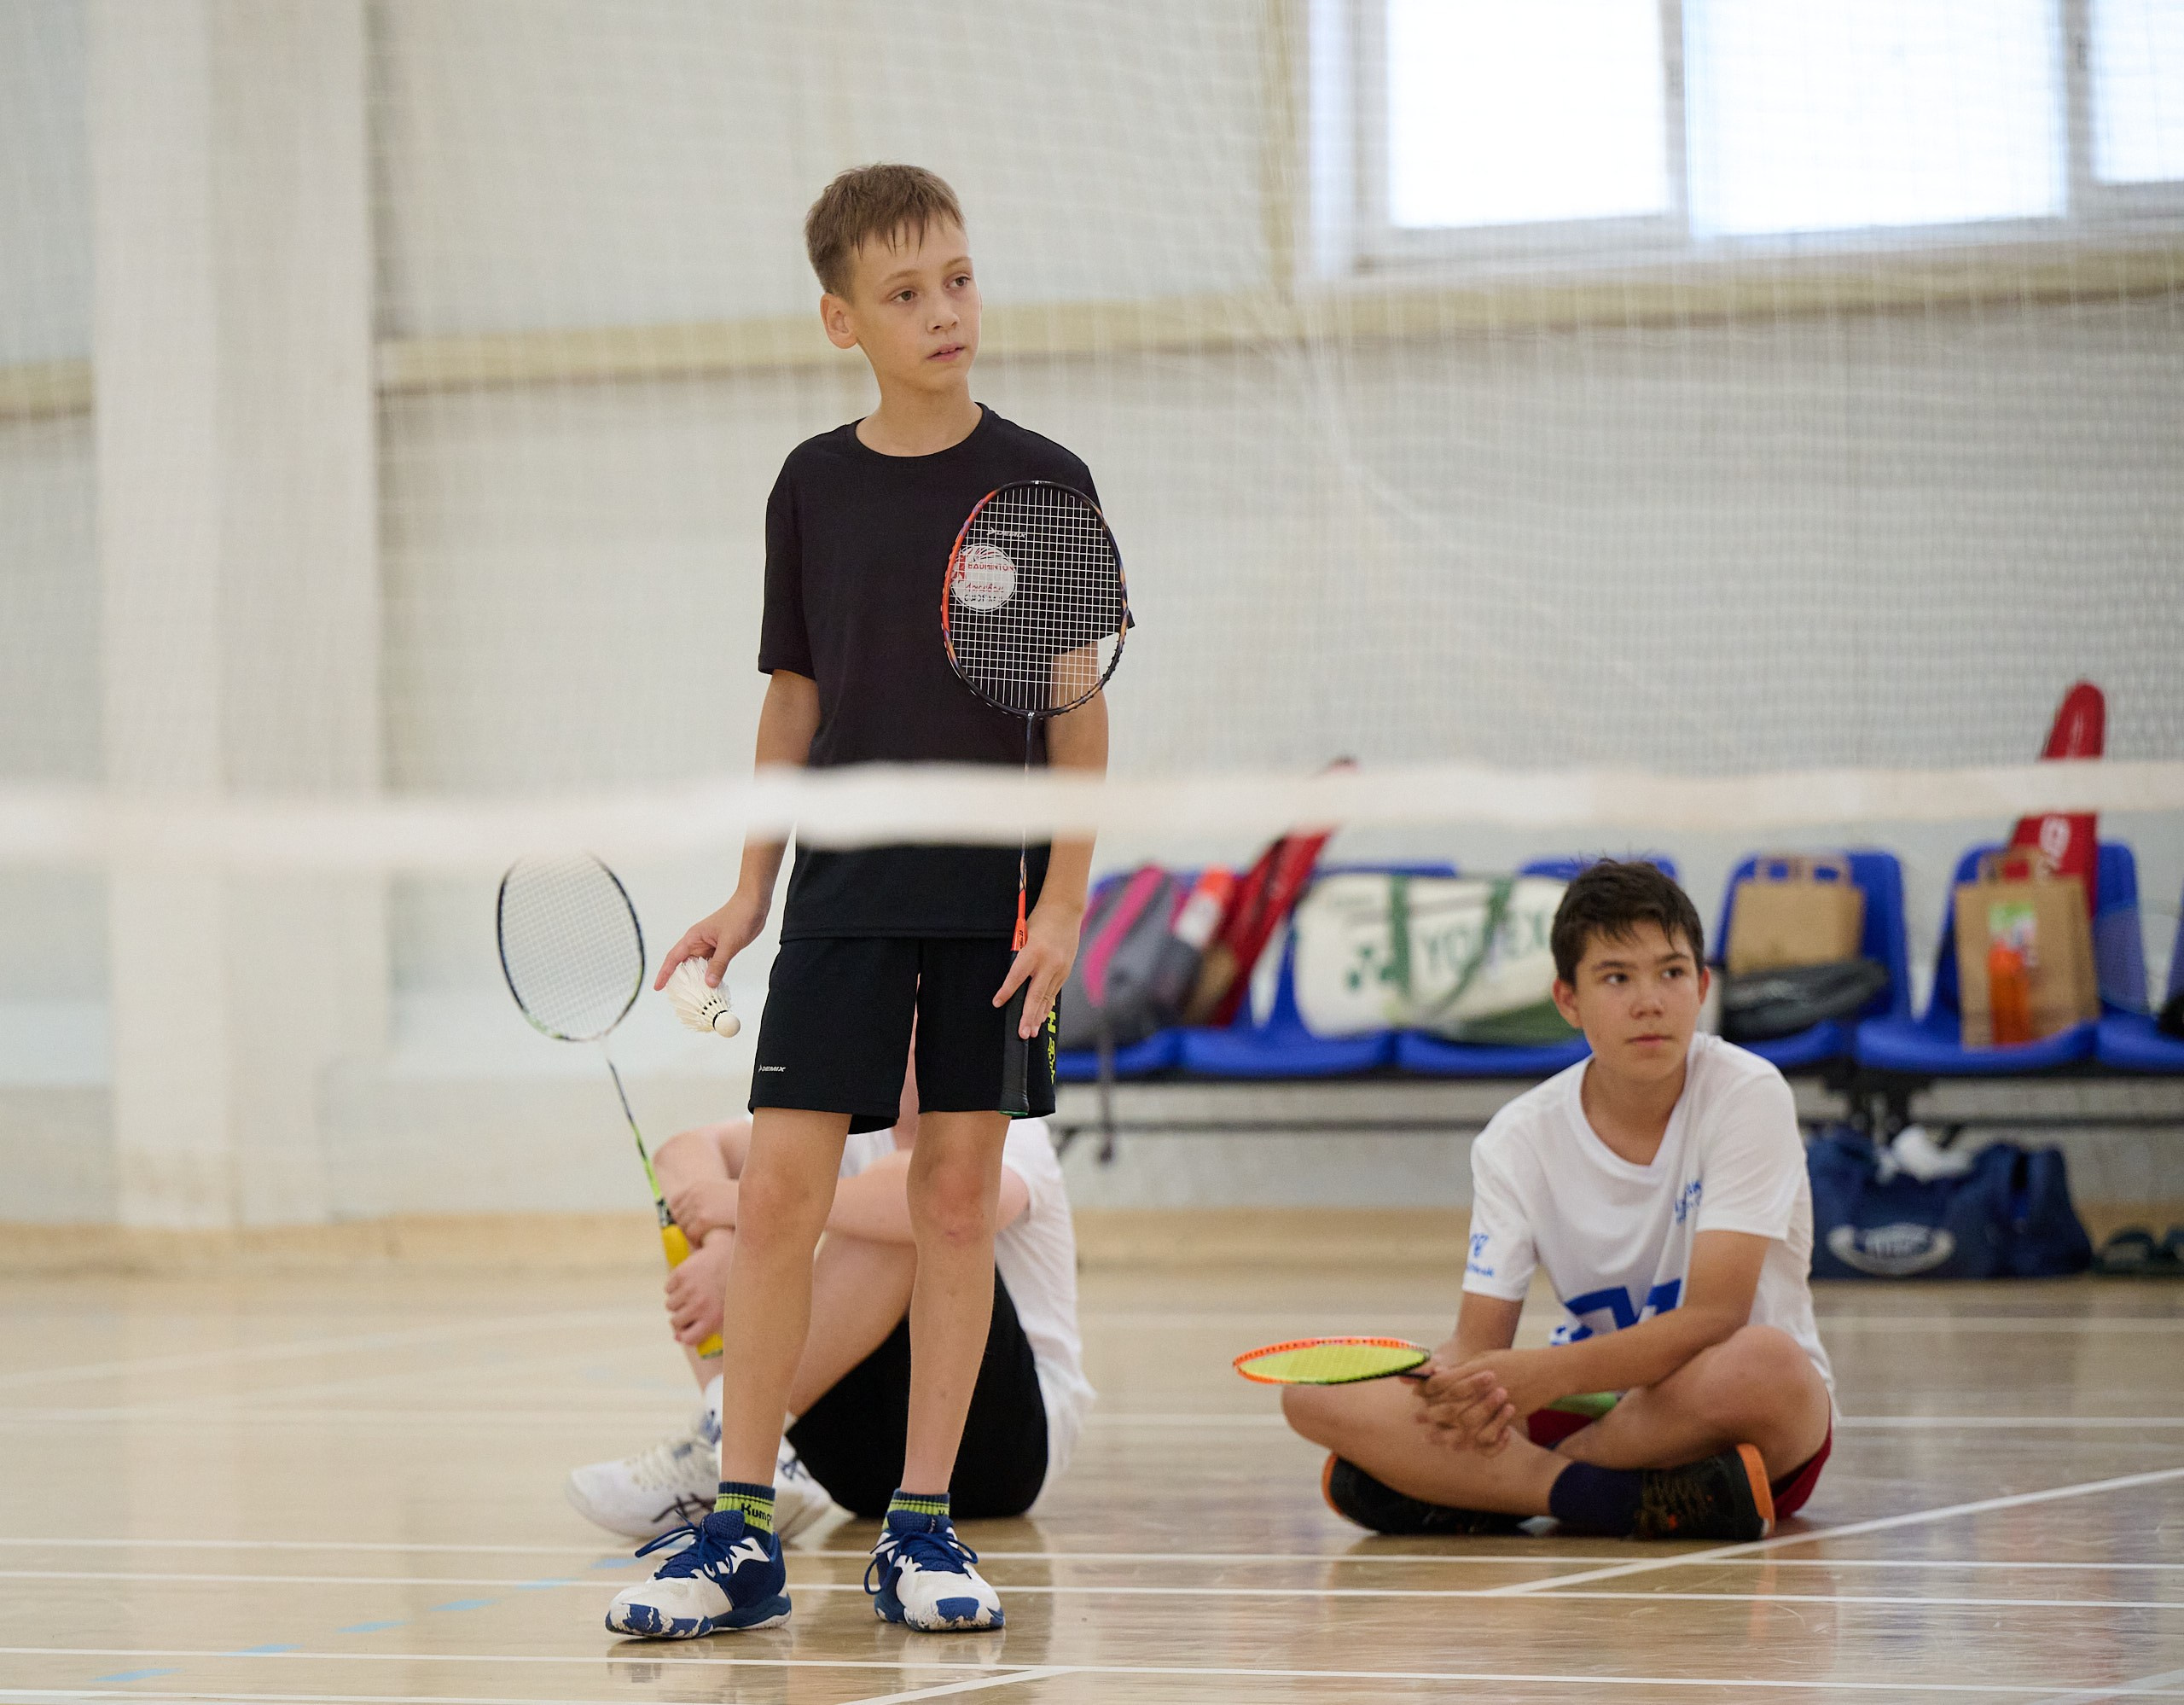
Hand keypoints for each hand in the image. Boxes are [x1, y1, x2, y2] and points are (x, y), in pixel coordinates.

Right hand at [656, 889, 767, 990]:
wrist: (754, 905)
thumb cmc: (739, 916)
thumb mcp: (728, 943)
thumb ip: (719, 964)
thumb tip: (709, 983)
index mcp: (694, 938)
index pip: (673, 958)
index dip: (664, 973)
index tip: (658, 987)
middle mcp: (698, 942)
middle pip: (685, 965)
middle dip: (681, 981)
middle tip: (680, 999)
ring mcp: (709, 946)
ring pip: (699, 967)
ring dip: (698, 980)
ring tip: (696, 997)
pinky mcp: (720, 948)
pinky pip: (711, 965)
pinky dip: (710, 976)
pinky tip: (713, 986)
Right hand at [664, 1233, 730, 1347]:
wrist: (732, 1253)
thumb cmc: (731, 1285)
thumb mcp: (727, 1310)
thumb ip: (705, 1327)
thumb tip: (676, 1338)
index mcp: (713, 1318)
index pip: (688, 1339)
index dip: (685, 1335)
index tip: (687, 1330)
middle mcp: (699, 1305)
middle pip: (675, 1322)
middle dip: (681, 1316)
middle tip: (692, 1306)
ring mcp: (689, 1289)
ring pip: (670, 1305)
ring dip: (678, 1300)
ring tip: (693, 1291)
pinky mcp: (681, 1274)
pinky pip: (668, 1288)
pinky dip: (675, 1285)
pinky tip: (689, 1279)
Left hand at [665, 1177, 737, 1242]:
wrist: (759, 1203)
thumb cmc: (743, 1203)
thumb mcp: (721, 1195)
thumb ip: (705, 1201)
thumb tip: (686, 1216)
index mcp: (698, 1185)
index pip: (674, 1202)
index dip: (681, 1216)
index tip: (691, 1225)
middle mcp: (695, 1192)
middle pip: (678, 1216)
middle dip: (687, 1228)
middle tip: (701, 1235)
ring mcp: (698, 1205)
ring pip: (684, 1228)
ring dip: (693, 1236)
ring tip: (706, 1239)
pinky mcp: (704, 1218)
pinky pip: (692, 1235)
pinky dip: (698, 1242)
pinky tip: (708, 1242)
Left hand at [993, 896, 1083, 1038]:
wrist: (1065, 911)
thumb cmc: (1039, 921)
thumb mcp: (1024, 935)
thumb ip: (1019, 957)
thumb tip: (1012, 980)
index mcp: (1034, 951)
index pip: (1017, 976)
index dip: (1007, 991)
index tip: (997, 1003)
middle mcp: (1049, 963)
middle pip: (1036, 994)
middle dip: (1028, 1016)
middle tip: (1022, 1033)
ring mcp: (1060, 969)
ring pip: (1046, 998)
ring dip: (1038, 1016)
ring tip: (1031, 1032)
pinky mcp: (1065, 972)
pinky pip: (1053, 993)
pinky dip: (1046, 1006)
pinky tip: (1040, 1018)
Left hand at [1421, 1348, 1561, 1452]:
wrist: (1548, 1371)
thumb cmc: (1514, 1361)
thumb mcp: (1486, 1357)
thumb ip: (1463, 1367)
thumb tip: (1437, 1372)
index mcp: (1477, 1368)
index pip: (1444, 1381)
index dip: (1427, 1388)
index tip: (1415, 1393)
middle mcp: (1485, 1386)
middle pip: (1451, 1404)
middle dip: (1431, 1412)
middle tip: (1417, 1419)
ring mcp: (1497, 1403)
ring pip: (1467, 1422)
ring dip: (1447, 1431)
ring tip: (1432, 1437)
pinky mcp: (1509, 1416)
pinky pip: (1488, 1434)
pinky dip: (1474, 1441)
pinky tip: (1462, 1445)